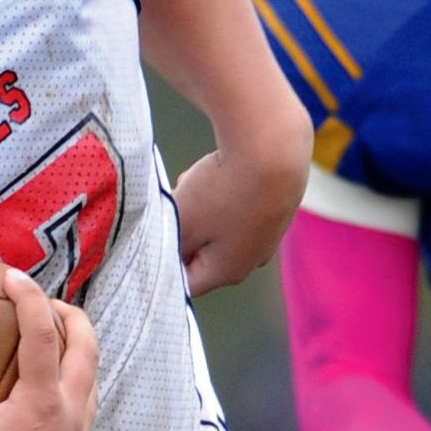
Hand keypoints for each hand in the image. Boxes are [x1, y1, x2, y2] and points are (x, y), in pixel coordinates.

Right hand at [0, 267, 95, 430]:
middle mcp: (70, 414)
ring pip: (91, 381)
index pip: (43, 332)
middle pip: (86, 349)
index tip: (12, 277)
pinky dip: (72, 391)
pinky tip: (48, 403)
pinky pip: (83, 413)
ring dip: (79, 355)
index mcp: (43, 400)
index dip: (28, 298)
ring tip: (59, 346)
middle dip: (73, 318)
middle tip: (51, 304)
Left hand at [173, 143, 295, 295]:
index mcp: (228, 272)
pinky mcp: (276, 209)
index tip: (155, 236)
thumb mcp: (182, 221)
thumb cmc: (223, 188)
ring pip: (218, 228)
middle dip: (184, 230)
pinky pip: (237, 210)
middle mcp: (252, 260)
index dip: (166, 261)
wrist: (273, 147)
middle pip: (203, 254)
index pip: (187, 283)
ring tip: (194, 183)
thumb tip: (167, 256)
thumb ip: (169, 246)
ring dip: (200, 210)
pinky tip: (218, 172)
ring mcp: (267, 235)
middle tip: (177, 203)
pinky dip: (222, 196)